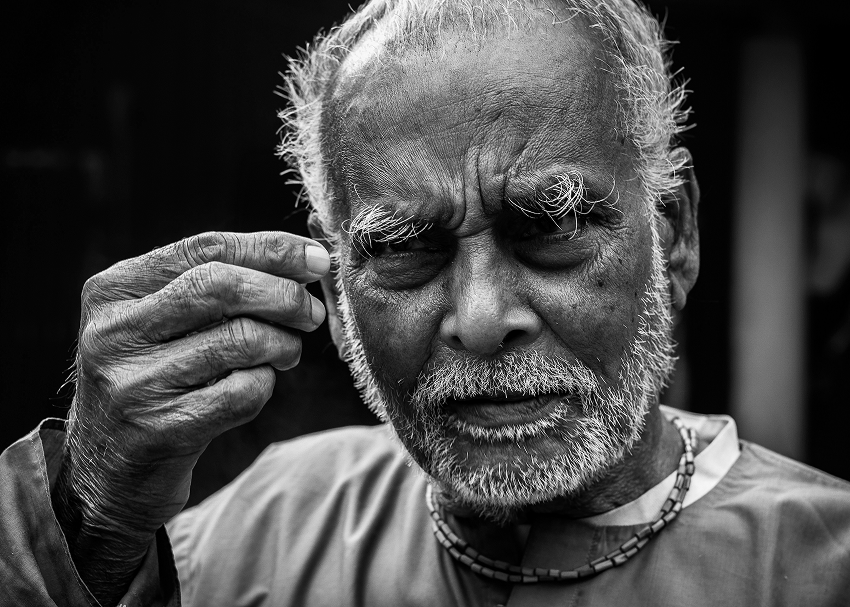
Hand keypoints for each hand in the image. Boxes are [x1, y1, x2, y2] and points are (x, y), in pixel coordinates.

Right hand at [53, 231, 329, 604]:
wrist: (111, 464)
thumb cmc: (159, 374)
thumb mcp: (164, 319)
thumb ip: (219, 281)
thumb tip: (308, 258)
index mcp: (113, 289)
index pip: (206, 248)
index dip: (271, 249)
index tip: (317, 259)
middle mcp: (114, 332)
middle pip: (222, 287)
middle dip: (284, 295)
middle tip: (312, 313)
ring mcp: (134, 384)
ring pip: (241, 340)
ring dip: (283, 344)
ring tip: (286, 353)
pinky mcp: (161, 430)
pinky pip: (244, 392)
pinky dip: (266, 384)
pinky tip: (257, 385)